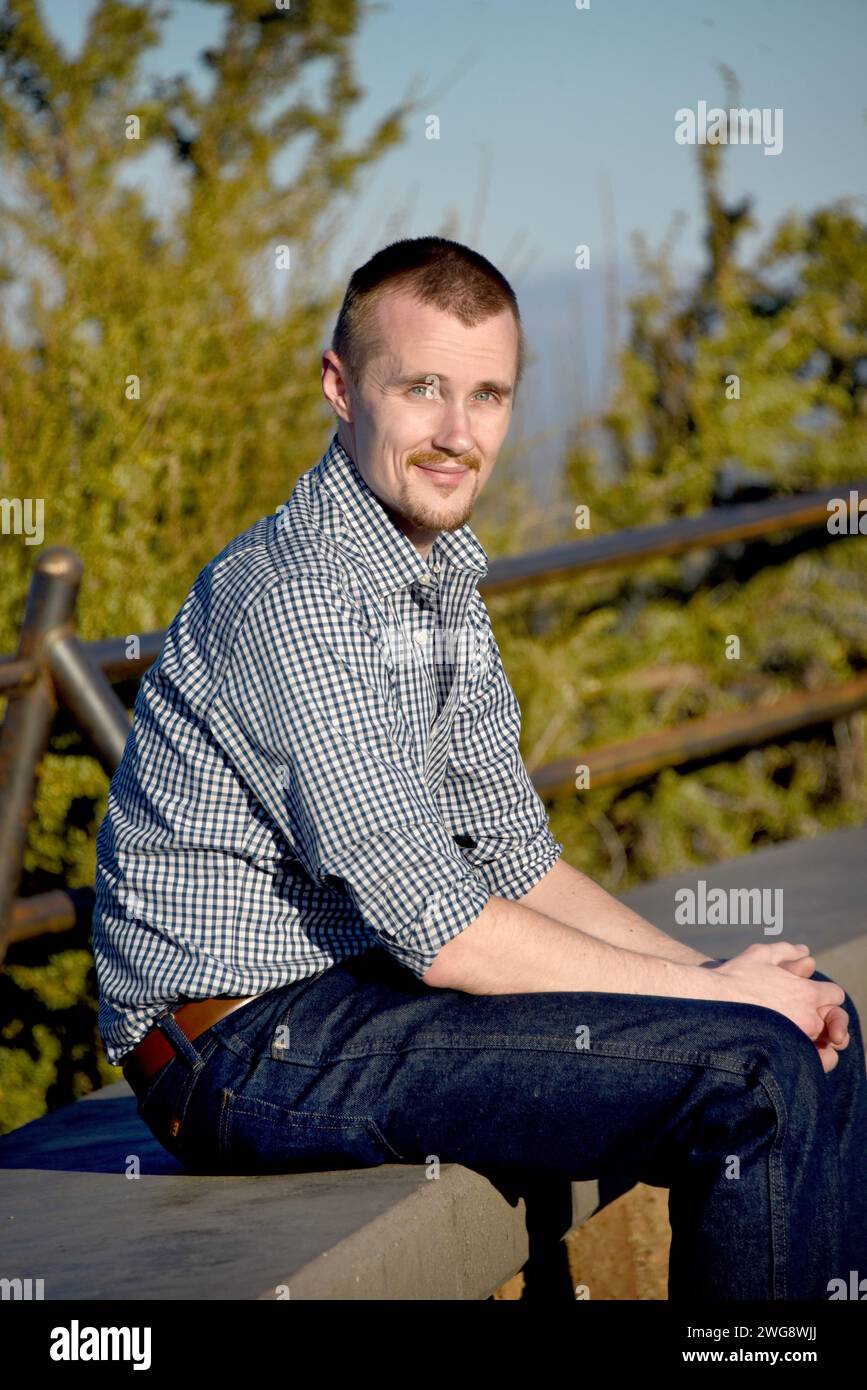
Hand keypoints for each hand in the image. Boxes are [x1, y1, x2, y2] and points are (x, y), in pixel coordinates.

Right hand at [711, 942, 846, 1073]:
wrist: (709, 1003)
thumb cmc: (734, 977)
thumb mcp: (761, 955)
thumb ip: (787, 951)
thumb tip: (805, 952)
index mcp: (807, 993)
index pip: (835, 996)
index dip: (823, 995)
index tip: (808, 997)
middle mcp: (808, 1019)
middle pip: (832, 1021)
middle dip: (821, 1016)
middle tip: (800, 1016)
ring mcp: (797, 1041)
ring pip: (822, 1044)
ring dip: (813, 1037)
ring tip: (791, 1033)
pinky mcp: (783, 1058)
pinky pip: (810, 1064)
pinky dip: (805, 1057)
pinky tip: (786, 1048)